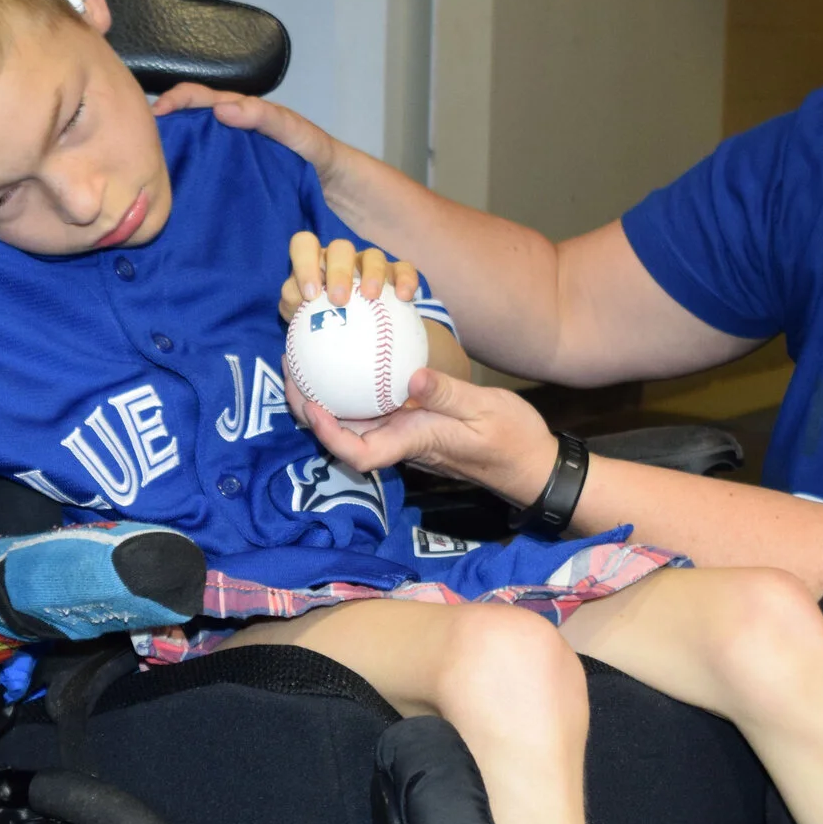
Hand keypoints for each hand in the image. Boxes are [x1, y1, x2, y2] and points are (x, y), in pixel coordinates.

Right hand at [152, 84, 344, 190]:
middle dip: (159, 133)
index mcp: (241, 118)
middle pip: (187, 130)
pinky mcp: (229, 196)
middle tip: (132, 145)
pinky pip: (201, 189)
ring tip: (140, 172)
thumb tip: (220, 109)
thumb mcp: (299, 133)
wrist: (341, 200)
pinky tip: (167, 203)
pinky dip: (182, 191)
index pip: (201, 100)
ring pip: (189, 159)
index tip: (156, 115)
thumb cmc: (322, 158)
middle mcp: (228, 141)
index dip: (177, 101)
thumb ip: (267, 118)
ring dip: (166, 162)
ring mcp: (227, 168)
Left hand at [280, 230, 418, 319]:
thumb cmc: (325, 325)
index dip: (304, 264)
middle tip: (339, 300)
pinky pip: (403, 269)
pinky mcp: (395, 274)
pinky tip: (404, 297)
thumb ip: (293, 312)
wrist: (362, 337)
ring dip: (371, 273)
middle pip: (340, 248)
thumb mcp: (303, 321)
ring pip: (372, 255)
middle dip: (338, 271)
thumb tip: (292, 316)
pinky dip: (404, 279)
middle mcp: (341, 259)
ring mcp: (369, 265)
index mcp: (315, 264)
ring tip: (370, 297)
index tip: (310, 295)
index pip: (304, 245)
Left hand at [287, 364, 559, 506]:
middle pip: (343, 437)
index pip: (359, 452)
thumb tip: (412, 376)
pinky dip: (354, 388)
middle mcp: (402, 441)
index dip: (329, 434)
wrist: (531, 462)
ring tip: (306, 363)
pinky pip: (375, 409)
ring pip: (355, 422)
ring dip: (327, 398)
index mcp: (413, 443)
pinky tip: (347, 361)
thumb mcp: (484, 409)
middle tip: (291, 370)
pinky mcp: (413, 424)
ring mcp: (406, 433)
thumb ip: (447, 394)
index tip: (312, 404)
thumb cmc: (511, 439)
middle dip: (311, 410)